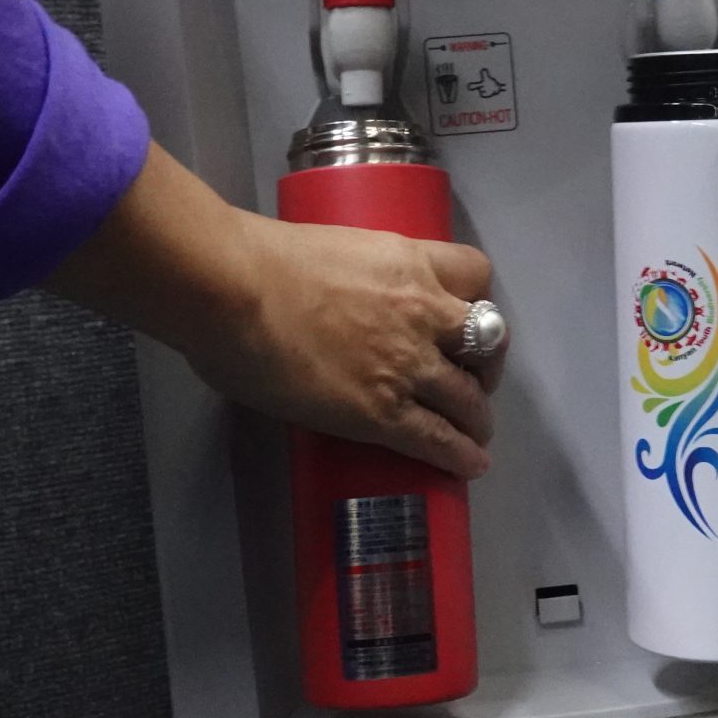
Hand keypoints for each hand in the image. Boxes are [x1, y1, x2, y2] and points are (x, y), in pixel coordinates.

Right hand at [46, 149, 500, 477]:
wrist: (231, 289)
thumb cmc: (259, 262)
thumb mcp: (334, 252)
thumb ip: (353, 282)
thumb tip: (334, 308)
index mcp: (410, 261)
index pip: (474, 273)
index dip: (475, 298)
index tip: (463, 315)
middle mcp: (423, 311)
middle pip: (486, 341)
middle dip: (484, 366)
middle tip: (472, 381)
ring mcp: (408, 365)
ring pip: (469, 397)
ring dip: (476, 417)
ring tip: (473, 433)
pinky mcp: (384, 413)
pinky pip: (439, 439)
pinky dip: (461, 454)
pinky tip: (469, 464)